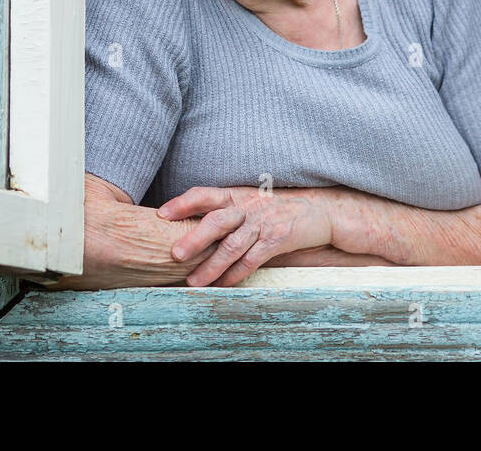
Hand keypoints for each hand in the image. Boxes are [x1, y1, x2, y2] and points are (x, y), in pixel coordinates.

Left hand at [158, 185, 334, 286]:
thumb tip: (189, 227)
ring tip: (193, 282)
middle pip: (217, 221)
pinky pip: (253, 259)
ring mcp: (263, 223)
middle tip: (174, 254)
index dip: (183, 202)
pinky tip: (222, 285)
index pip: (205, 194)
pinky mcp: (278, 239)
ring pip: (233, 246)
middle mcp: (247, 207)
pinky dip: (235, 274)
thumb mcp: (249, 201)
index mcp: (236, 195)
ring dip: (212, 266)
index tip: (161, 214)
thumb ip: (225, 211)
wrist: (319, 210)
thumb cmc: (277, 208)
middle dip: (195, 238)